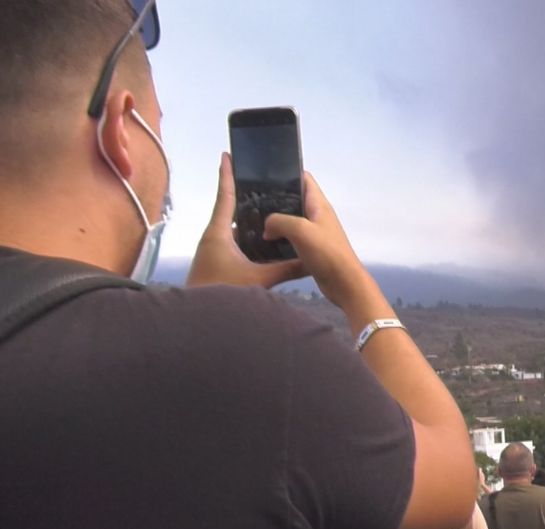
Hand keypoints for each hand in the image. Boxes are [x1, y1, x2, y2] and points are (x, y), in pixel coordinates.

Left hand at [187, 153, 305, 287]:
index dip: (227, 175)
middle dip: (249, 198)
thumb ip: (286, 269)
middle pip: (232, 210)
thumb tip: (310, 261)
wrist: (197, 320)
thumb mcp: (258, 280)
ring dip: (253, 223)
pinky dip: (251, 241)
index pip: (224, 196)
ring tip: (274, 213)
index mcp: (218, 232)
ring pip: (236, 230)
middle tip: (266, 185)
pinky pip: (237, 245)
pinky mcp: (218, 264)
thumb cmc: (222, 293)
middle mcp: (214, 237)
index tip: (226, 155)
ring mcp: (215, 251)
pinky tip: (267, 244)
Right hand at [261, 169, 376, 311]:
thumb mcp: (300, 230)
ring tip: (252, 218)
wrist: (344, 283)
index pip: (304, 179)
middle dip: (275, 198)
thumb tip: (266, 228)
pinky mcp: (311, 248)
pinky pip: (292, 237)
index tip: (264, 174)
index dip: (287, 172)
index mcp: (319, 204)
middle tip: (251, 199)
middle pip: (295, 199)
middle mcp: (317, 215)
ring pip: (291, 219)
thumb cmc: (326, 252)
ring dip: (275, 220)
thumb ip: (279, 221)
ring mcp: (315, 232)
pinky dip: (280, 236)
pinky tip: (264, 241)